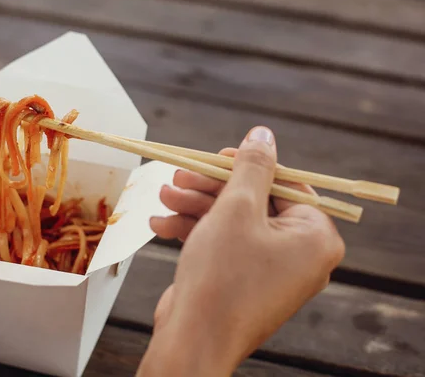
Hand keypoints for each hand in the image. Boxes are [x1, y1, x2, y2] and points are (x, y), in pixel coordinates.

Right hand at [138, 126, 344, 375]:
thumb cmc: (222, 275)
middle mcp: (299, 255)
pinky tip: (160, 225)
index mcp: (315, 237)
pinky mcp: (242, 281)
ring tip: (163, 196)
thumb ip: (252, 167)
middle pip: (254, 202)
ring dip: (195, 207)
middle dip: (210, 188)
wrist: (193, 341)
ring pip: (233, 223)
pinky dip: (194, 232)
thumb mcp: (236, 209)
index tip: (216, 156)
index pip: (286, 184)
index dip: (248, 165)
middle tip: (179, 174)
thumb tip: (264, 134)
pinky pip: (224, 245)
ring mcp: (270, 271)